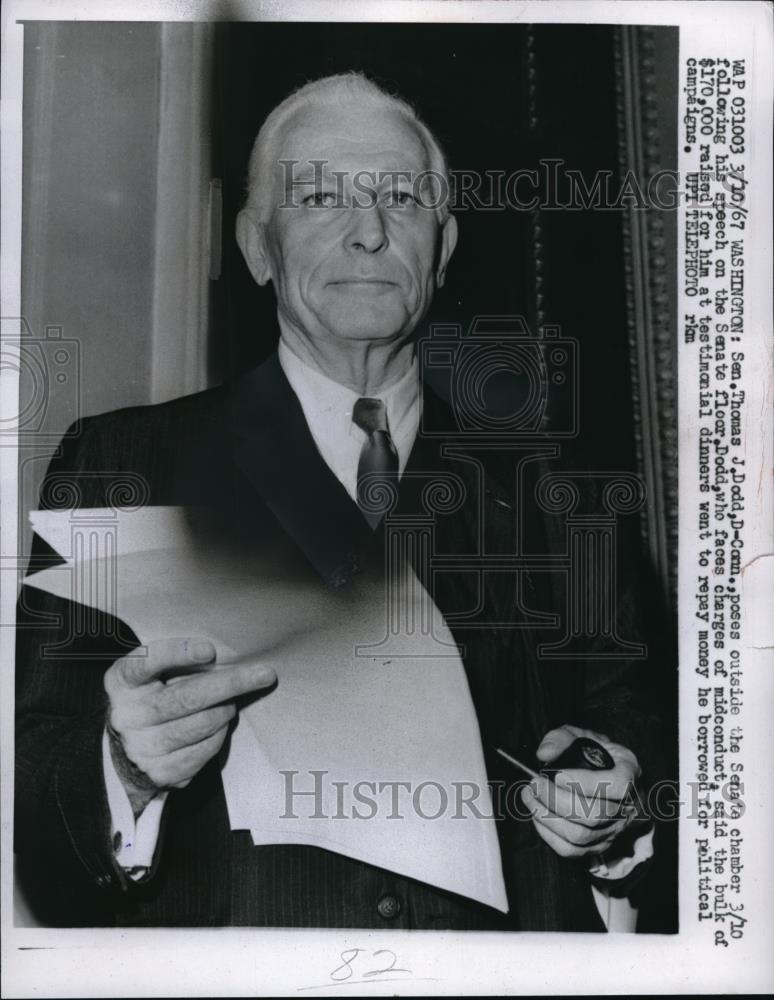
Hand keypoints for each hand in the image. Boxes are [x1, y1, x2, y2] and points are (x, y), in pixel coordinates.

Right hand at [104, 638, 276, 814]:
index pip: (146, 663)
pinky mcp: (161, 772)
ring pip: (200, 725)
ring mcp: (142, 747)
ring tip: (231, 702)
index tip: (210, 650)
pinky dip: (219, 734)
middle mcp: (127, 715)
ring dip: (225, 710)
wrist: (126, 748)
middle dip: (230, 684)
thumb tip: (225, 659)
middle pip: (186, 698)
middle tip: (264, 674)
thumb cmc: (151, 696)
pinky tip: (220, 724)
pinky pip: (204, 751)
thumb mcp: (151, 673)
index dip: (178, 654)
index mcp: (122, 681)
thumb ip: (176, 662)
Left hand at [521, 724, 642, 859]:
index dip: (585, 783)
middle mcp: (627, 806)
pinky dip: (549, 835)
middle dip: (557, 800)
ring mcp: (613, 829)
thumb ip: (562, 738)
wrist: (612, 781)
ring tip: (530, 796)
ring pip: (580, 835)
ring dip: (547, 817)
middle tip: (535, 783)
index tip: (557, 775)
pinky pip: (572, 851)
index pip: (617, 785)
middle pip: (593, 814)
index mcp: (629, 773)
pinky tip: (537, 814)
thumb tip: (544, 753)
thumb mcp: (584, 736)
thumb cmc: (597, 756)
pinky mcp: (598, 845)